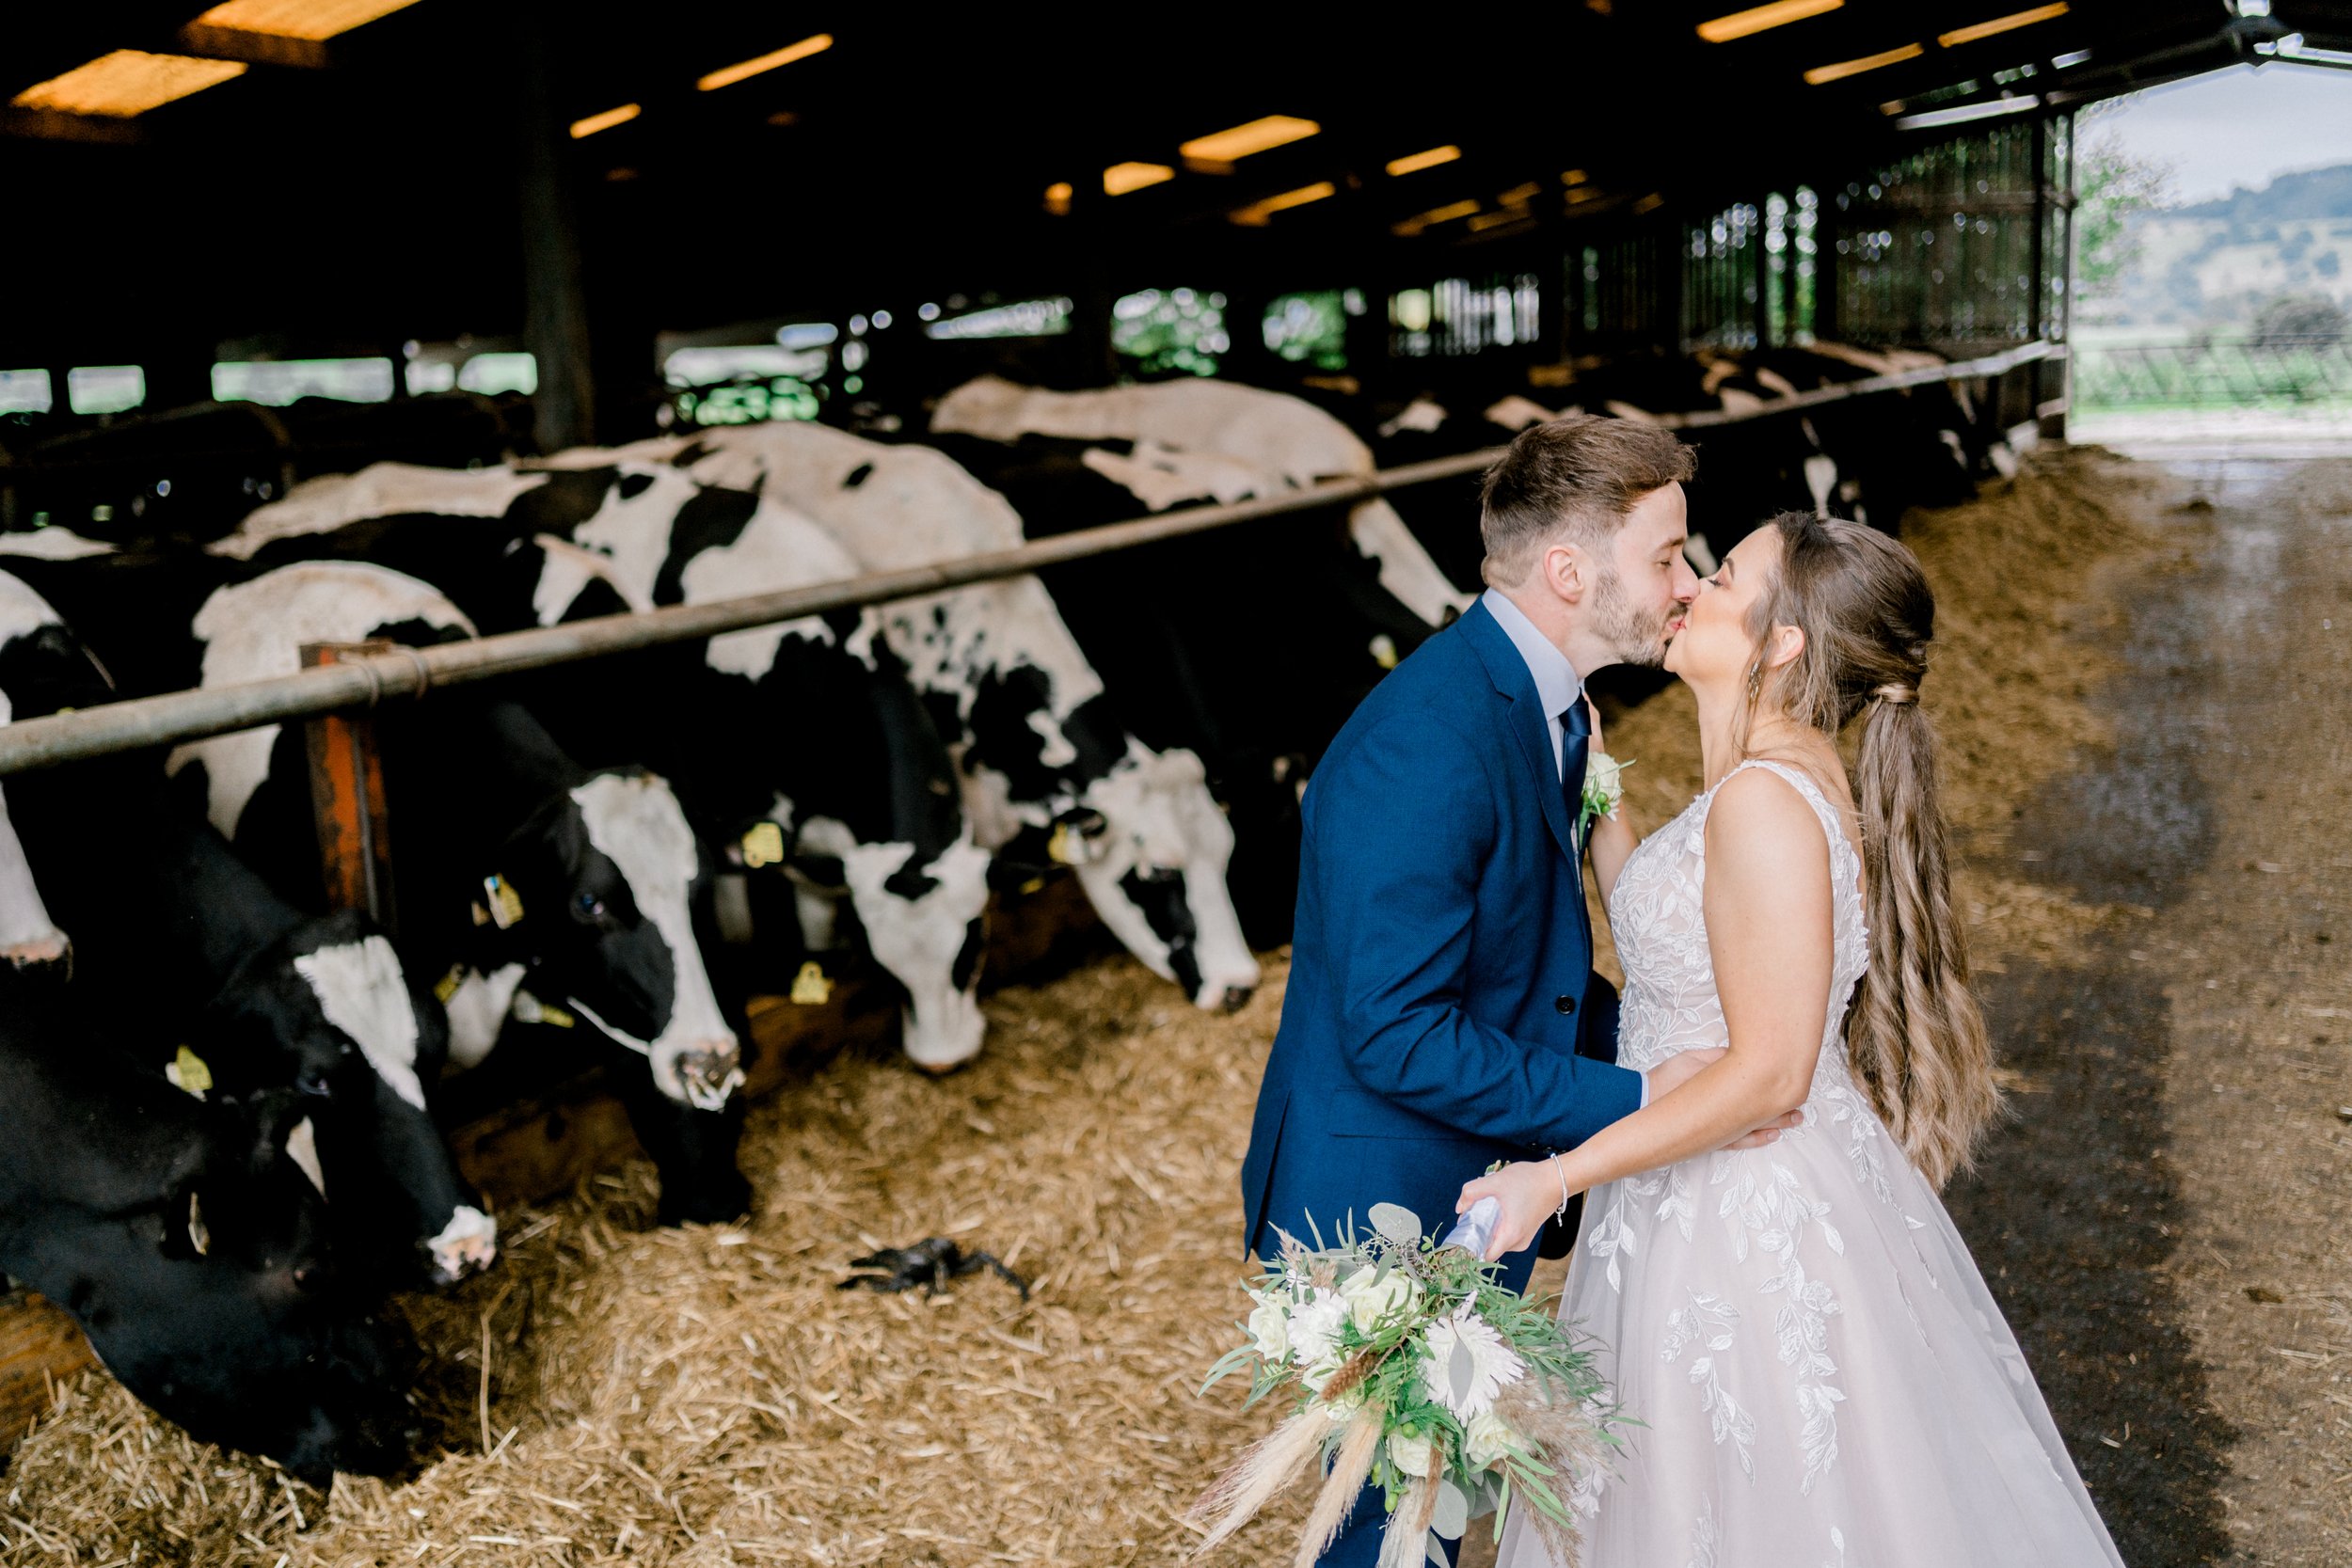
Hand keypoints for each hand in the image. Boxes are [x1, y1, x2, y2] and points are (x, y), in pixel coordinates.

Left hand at [1456, 1159, 1569, 1261]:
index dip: (1470, 1246)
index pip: (1484, 1255)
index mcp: (1510, 1235)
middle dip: (1477, 1230)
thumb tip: (1460, 1208)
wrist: (1556, 1179)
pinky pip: (1505, 1234)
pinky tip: (1499, 1206)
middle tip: (1474, 1210)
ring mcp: (1523, 1239)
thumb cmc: (1529, 1181)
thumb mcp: (1495, 1182)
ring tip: (1489, 1205)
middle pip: (1488, 1246)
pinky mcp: (1526, 1232)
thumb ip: (1472, 1192)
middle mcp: (1518, 1243)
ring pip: (1496, 1239)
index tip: (1462, 1231)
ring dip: (1488, 1225)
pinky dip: (1498, 1224)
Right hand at [1645, 1048, 1803, 1150]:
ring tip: (1794, 1120)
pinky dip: (1757, 1139)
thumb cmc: (1665, 1081)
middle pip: (1762, 1108)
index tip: (1794, 1078)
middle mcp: (1726, 1112)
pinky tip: (1770, 1136)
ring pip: (1756, 1127)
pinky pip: (1740, 1142)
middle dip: (1782, 1106)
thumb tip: (1739, 1055)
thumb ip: (1717, 1059)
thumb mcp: (1692, 1060)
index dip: (1777, 1081)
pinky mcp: (1711, 1139)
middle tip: (1800, 1105)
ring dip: (1776, 1123)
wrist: (1641, 1105)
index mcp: (1724, 1088)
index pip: (1758, 1084)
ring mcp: (1720, 1129)